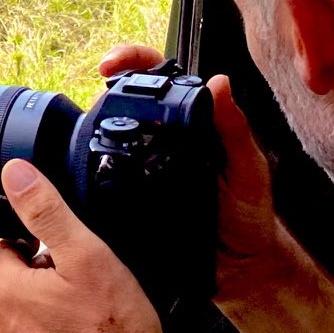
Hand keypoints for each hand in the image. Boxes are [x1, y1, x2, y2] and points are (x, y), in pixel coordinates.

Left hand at [0, 158, 183, 332]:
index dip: (39, 243)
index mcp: (5, 291)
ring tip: (87, 309)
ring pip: (26, 309)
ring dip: (50, 304)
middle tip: (83, 282)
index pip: (6, 245)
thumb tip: (16, 174)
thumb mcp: (84, 254)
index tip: (66, 253)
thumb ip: (46, 210)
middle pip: (16, 278)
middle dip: (45, 273)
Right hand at [98, 45, 281, 306]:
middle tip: (99, 88)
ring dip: (94, 125)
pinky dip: (91, 168)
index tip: (113, 64)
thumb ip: (234, 129)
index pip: (160, 78)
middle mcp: (166, 137)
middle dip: (106, 87)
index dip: (134, 62)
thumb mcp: (248, 169)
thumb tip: (220, 82)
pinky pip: (106, 175)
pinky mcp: (131, 196)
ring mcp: (145, 166)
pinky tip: (83, 167)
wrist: (239, 270)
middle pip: (126, 98)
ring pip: (110, 133)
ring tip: (88, 127)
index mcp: (194, 121)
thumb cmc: (250, 215)